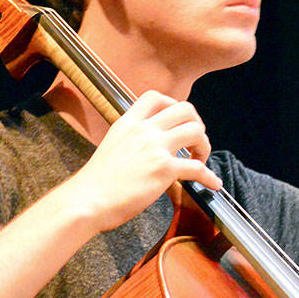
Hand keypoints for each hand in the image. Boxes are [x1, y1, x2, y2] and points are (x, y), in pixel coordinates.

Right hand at [73, 90, 221, 229]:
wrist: (86, 200)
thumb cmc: (96, 182)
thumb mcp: (111, 146)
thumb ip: (131, 140)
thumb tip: (147, 149)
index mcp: (128, 123)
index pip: (156, 97)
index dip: (174, 106)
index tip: (178, 121)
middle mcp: (144, 130)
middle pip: (185, 109)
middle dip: (197, 124)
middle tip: (195, 141)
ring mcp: (155, 148)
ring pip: (196, 131)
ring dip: (204, 145)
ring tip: (200, 159)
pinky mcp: (164, 169)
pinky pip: (198, 168)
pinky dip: (210, 177)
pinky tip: (212, 184)